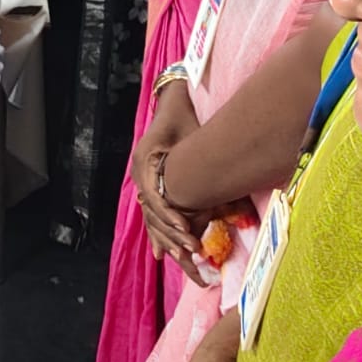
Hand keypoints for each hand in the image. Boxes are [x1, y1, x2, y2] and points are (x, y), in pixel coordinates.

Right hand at [131, 88, 204, 268]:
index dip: (169, 215)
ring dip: (166, 236)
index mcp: (145, 160)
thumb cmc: (183, 117)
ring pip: (151, 215)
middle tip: (192, 249)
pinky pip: (153, 211)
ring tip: (184, 257)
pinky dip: (159, 231)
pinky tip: (163, 253)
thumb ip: (198, 155)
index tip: (186, 229)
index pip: (154, 196)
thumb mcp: (191, 133)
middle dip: (171, 232)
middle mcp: (139, 172)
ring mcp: (142, 178)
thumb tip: (221, 179)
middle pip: (152, 210)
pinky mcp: (150, 182)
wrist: (171, 103)